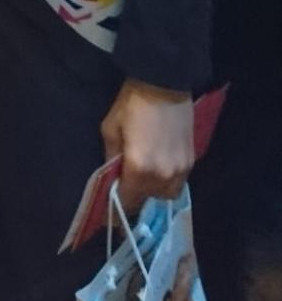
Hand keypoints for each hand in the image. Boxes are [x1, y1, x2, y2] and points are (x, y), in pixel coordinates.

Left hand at [101, 78, 192, 210]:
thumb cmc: (132, 104)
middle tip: (125, 188)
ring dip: (152, 191)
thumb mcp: (111, 128)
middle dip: (135, 197)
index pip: (128, 201)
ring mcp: (181, 170)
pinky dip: (166, 181)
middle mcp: (163, 175)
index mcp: (140, 169)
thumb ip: (111, 158)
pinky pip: (178, 183)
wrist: (164, 83)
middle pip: (148, 200)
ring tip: (142, 177)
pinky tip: (157, 168)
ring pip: (165, 195)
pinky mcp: (191, 161)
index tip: (110, 217)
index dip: (117, 211)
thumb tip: (112, 177)